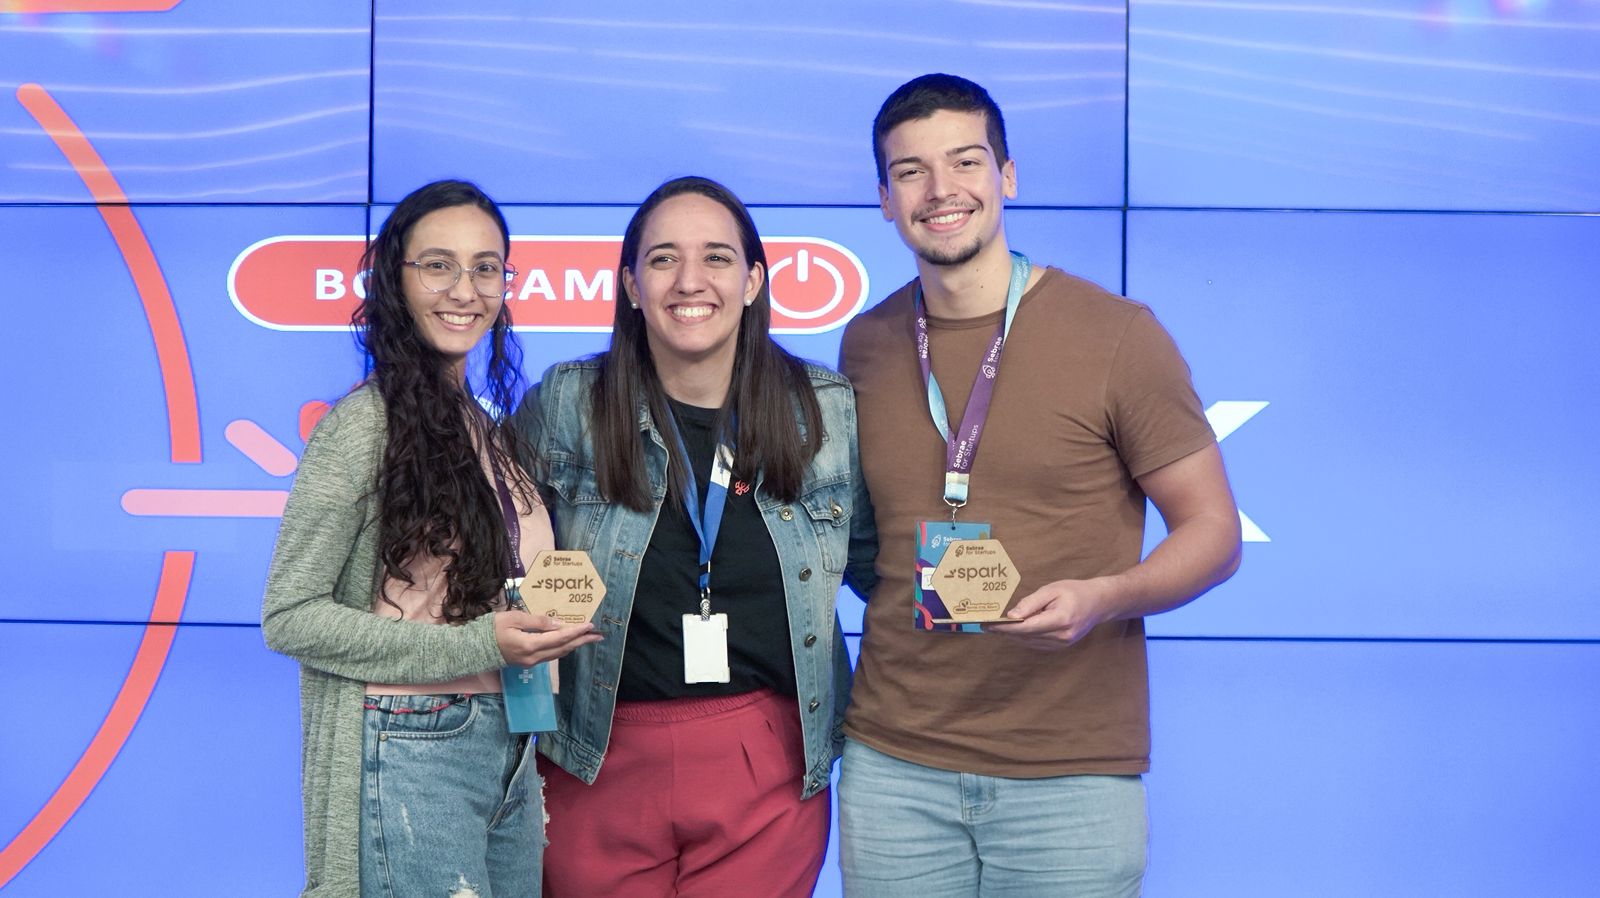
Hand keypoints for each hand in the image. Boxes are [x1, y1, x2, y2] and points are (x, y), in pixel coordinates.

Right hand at [493, 610, 601, 666]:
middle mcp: (533, 657)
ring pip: (558, 654)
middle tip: (599, 635)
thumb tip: (558, 624)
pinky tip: (569, 642)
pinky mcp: (528, 662)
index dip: (576, 631)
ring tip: (588, 638)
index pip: (559, 638)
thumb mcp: (514, 618)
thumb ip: (538, 621)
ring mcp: (531, 662)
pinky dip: (563, 648)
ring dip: (574, 645)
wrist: (474, 649)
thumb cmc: (492, 629)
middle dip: (582, 641)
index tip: (590, 625)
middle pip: (563, 649)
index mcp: (530, 645)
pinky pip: (551, 655)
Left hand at [983, 578, 1110, 649]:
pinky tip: (1014, 630)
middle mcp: (1062, 636)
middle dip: (1004, 632)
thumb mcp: (1051, 590)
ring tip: (996, 627)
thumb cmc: (1074, 592)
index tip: (987, 625)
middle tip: (985, 625)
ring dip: (1012, 636)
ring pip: (1029, 642)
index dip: (1004, 628)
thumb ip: (1031, 603)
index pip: (1026, 627)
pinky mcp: (1061, 646)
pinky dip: (1024, 637)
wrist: (1098, 603)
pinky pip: (1036, 643)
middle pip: (1025, 637)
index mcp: (1061, 619)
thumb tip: (1011, 616)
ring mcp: (1062, 644)